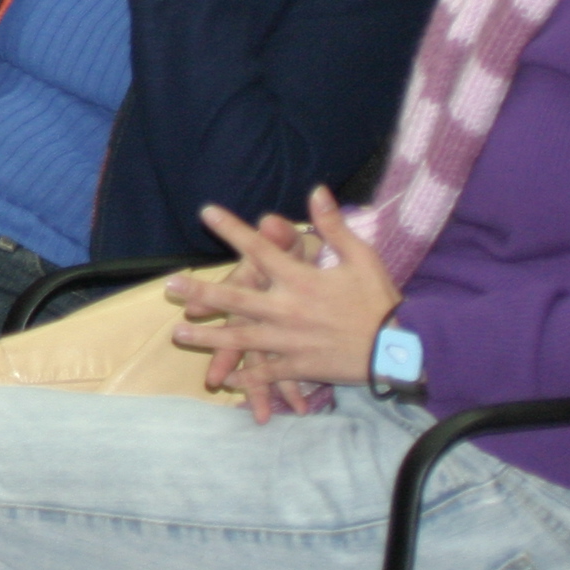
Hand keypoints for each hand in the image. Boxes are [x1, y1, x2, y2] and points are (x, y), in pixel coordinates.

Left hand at [169, 187, 401, 422]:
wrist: (400, 350)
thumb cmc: (379, 301)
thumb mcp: (362, 257)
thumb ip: (334, 226)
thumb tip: (316, 191)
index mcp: (302, 280)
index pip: (260, 249)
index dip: (233, 229)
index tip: (205, 212)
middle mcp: (289, 310)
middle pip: (237, 300)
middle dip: (201, 293)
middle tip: (169, 287)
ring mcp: (290, 341)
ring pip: (241, 338)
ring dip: (208, 337)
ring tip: (176, 332)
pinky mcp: (299, 366)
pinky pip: (266, 373)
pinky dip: (245, 376)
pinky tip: (223, 378)